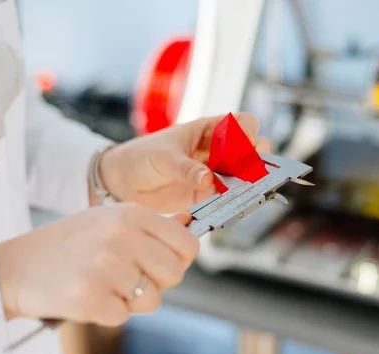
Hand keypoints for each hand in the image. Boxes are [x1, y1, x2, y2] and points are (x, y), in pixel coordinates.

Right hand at [0, 203, 198, 325]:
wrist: (17, 266)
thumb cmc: (72, 243)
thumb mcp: (112, 219)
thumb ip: (154, 224)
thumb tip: (190, 221)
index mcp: (132, 214)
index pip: (188, 244)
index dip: (179, 260)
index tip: (163, 264)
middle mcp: (121, 236)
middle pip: (174, 274)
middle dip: (158, 283)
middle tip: (130, 278)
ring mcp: (105, 267)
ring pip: (152, 299)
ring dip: (132, 300)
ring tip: (105, 284)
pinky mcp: (89, 298)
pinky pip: (123, 316)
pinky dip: (109, 312)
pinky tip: (89, 296)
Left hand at [97, 113, 270, 212]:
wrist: (122, 181)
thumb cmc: (141, 156)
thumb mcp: (162, 157)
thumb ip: (185, 168)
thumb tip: (208, 178)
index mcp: (208, 130)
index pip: (241, 124)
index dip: (249, 133)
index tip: (245, 147)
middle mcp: (216, 150)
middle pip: (251, 150)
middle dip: (256, 160)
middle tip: (248, 173)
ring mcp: (214, 172)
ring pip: (243, 175)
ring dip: (247, 183)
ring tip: (241, 191)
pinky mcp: (207, 194)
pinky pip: (228, 196)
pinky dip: (232, 200)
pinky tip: (229, 204)